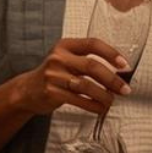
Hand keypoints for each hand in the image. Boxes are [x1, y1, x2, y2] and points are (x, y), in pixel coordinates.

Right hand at [14, 37, 131, 117]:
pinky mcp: (51, 92)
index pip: (92, 44)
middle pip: (91, 66)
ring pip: (86, 85)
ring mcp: (53, 75)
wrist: (27, 90)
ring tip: (112, 101)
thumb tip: (118, 73)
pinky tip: (100, 108)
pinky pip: (78, 100)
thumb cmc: (54, 75)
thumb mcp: (66, 59)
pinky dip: (93, 105)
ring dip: (104, 95)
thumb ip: (86, 61)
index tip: (124, 65)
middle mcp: (58, 58)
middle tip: (125, 89)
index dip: (111, 53)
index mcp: (65, 45)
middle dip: (112, 79)